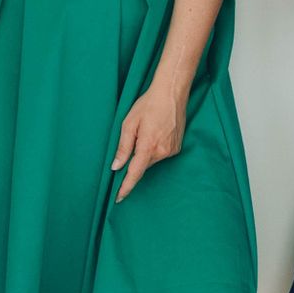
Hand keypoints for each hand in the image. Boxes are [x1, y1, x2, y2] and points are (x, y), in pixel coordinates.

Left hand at [112, 84, 185, 202]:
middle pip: (142, 165)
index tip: (118, 198)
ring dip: (145, 152)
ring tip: (146, 130)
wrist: (171, 93)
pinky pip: (160, 154)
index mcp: (148, 146)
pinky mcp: (177, 148)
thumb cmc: (149, 105)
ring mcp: (172, 150)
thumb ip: (123, 147)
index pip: (135, 173)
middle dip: (134, 159)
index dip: (126, 187)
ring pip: (151, 160)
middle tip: (134, 138)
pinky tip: (155, 132)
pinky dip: (154, 148)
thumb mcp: (129, 124)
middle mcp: (162, 152)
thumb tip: (116, 166)